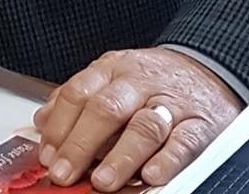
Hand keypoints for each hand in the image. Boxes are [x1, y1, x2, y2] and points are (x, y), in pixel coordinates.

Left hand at [33, 47, 243, 190]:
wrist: (206, 66)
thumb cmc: (150, 79)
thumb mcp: (110, 76)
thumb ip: (76, 98)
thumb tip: (41, 122)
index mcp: (112, 69)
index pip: (79, 93)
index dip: (60, 125)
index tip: (47, 155)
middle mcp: (139, 83)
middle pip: (106, 109)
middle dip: (81, 144)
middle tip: (64, 172)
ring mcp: (170, 103)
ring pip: (143, 127)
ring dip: (120, 157)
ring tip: (102, 182)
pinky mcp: (200, 124)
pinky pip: (184, 142)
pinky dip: (167, 160)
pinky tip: (151, 175)